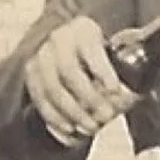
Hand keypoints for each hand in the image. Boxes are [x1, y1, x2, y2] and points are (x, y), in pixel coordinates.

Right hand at [25, 16, 136, 145]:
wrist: (68, 47)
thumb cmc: (98, 54)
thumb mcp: (113, 53)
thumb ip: (125, 72)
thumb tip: (128, 98)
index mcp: (83, 30)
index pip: (91, 49)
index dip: (102, 71)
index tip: (114, 90)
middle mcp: (58, 40)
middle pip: (69, 71)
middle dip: (88, 98)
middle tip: (106, 116)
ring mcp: (41, 57)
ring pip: (52, 89)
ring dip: (73, 112)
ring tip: (91, 128)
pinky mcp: (31, 75)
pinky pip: (40, 100)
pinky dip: (55, 118)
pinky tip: (70, 130)